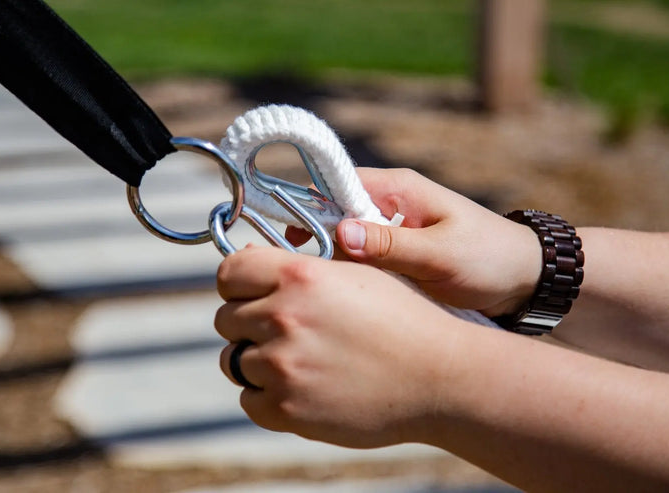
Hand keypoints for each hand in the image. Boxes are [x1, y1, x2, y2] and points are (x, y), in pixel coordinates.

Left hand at [215, 246, 464, 447]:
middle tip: (286, 331)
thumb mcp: (357, 274)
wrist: (441, 376)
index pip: (229, 272)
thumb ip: (301, 265)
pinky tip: (300, 388)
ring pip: (235, 360)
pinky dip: (266, 396)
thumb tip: (248, 259)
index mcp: (298, 276)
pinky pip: (249, 399)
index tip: (249, 292)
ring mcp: (282, 366)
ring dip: (257, 360)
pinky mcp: (287, 409)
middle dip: (249, 322)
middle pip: (227, 317)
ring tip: (297, 361)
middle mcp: (283, 317)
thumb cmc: (404, 319)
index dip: (238, 282)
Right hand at [292, 168, 541, 316]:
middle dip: (319, 242)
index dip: (308, 208)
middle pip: (334, 214)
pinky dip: (354, 275)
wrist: (527, 280)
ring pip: (345, 241)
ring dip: (336, 263)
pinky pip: (362, 260)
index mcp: (398, 188)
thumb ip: (390, 245)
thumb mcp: (440, 255)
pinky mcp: (397, 255)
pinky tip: (349, 298)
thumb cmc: (490, 259)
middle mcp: (390, 204)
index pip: (336, 185)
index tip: (288, 239)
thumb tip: (337, 232)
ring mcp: (393, 230)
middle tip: (311, 277)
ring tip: (328, 292)